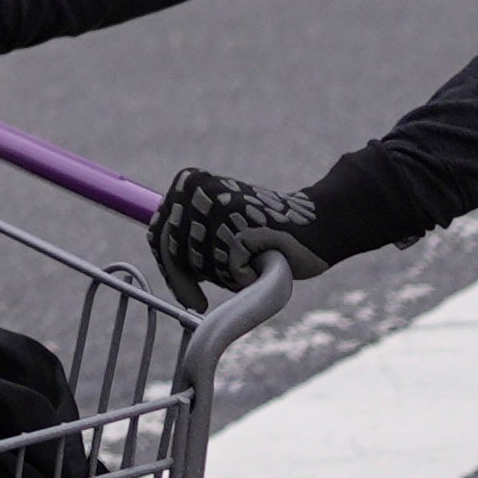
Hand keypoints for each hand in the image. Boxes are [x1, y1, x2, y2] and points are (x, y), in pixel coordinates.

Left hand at [147, 168, 327, 301]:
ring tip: (254, 257)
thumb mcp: (218, 226)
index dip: (170, 270)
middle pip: (174, 255)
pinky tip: (265, 259)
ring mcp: (217, 206)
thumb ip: (189, 234)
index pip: (159, 236)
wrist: (319, 224)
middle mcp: (197, 188)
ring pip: (202, 267)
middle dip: (194, 280)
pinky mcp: (239, 227)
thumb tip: (161, 256)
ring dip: (227, 276)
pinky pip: (231, 272)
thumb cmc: (267, 233)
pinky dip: (248, 277)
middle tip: (221, 284)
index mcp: (188, 182)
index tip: (189, 294)